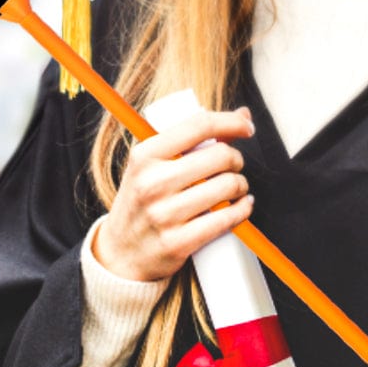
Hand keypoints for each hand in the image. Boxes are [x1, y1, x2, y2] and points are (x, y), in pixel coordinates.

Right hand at [93, 108, 254, 281]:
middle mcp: (152, 182)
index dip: (230, 122)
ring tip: (235, 187)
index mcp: (144, 155)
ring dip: (241, 185)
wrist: (121, 251)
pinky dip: (242, 210)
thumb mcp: (152, 164)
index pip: (198, 126)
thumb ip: (191, 138)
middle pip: (219, 156)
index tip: (246, 126)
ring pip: (227, 186)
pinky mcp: (177, 242)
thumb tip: (242, 115)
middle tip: (233, 165)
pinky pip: (225, 219)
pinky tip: (242, 206)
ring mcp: (164, 214)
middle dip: (236, 158)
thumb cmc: (142, 200)